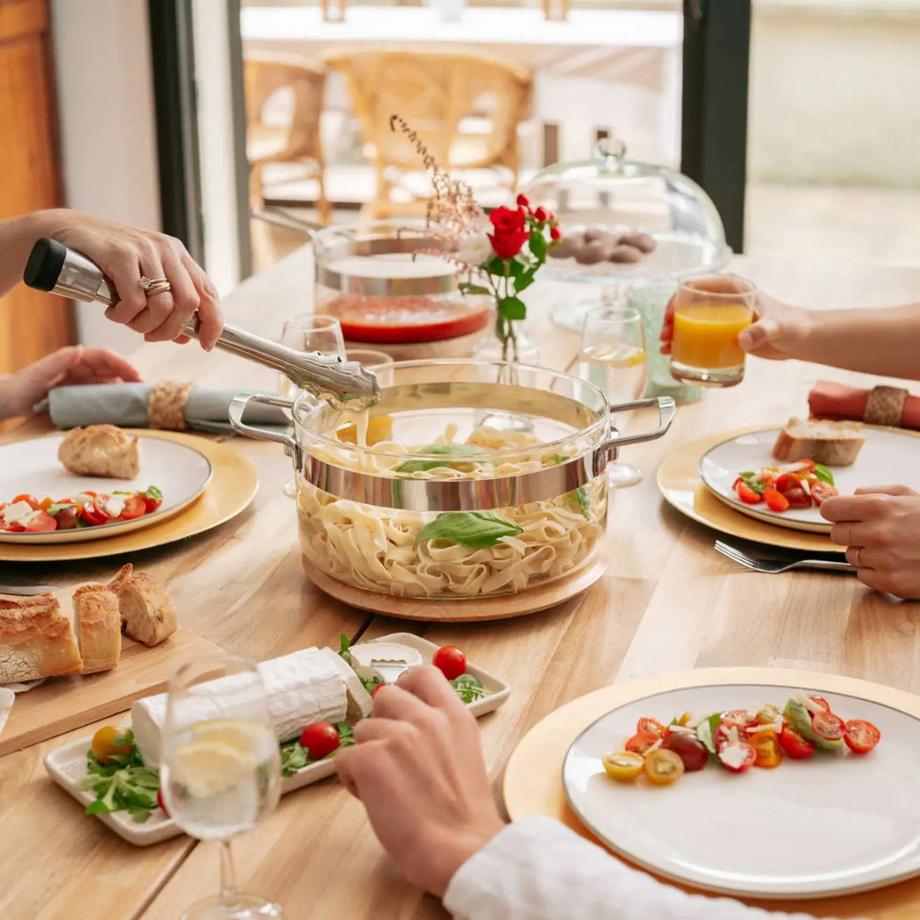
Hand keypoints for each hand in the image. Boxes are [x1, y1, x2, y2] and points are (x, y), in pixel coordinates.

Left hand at [0, 346, 140, 420]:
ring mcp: (80, 383)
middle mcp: (80, 369)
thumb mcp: (39, 373)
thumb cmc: (19, 387)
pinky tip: (122, 408)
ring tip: (137, 399)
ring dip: (125, 389)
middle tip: (143, 389)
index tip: (135, 374)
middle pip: (111, 369)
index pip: (104, 356)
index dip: (122, 363)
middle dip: (129, 376)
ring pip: (110, 383)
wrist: (6, 402)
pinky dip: (114, 401)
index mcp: (73, 359)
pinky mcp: (80, 397)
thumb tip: (83, 349)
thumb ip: (59, 360)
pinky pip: (101, 396)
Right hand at [43, 210, 222, 349]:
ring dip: (145, 325)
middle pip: (189, 304)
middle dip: (171, 330)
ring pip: (163, 306)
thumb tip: (184, 338)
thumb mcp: (142, 279)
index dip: (213, 323)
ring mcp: (145, 250)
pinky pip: (135, 301)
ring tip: (127, 321)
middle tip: (149, 335)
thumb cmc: (105, 262)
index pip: (209, 292)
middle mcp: (167, 249)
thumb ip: (166, 304)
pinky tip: (113, 312)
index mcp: (178, 255)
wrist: (64, 232)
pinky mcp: (121, 254)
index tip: (205, 344)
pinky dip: (124, 317)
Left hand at [335, 665, 504, 896]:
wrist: (464, 851)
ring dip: (368, 755)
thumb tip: (408, 723)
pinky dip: (352, 779)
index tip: (404, 713)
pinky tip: (373, 799)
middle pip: (385, 696)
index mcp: (455, 715)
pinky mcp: (371, 760)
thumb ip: (440, 731)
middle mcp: (426, 718)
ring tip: (386, 787)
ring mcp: (398, 736)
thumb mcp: (465, 754)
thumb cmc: (465, 818)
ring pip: (362, 729)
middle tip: (392, 758)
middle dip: (383, 724)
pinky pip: (345, 758)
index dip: (407, 689)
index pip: (422, 674)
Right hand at [660, 288, 813, 360]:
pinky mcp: (724, 332)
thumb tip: (743, 340)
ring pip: (690, 321)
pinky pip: (699, 335)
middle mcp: (724, 299)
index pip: (697, 285)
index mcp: (733, 287)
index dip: (678, 299)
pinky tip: (675, 354)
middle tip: (665, 336)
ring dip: (674, 333)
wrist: (802, 339)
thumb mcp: (777, 327)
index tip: (670, 316)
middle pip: (688, 305)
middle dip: (671, 320)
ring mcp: (723, 316)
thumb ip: (763, 331)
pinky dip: (685, 343)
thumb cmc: (792, 326)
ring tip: (665, 348)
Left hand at [821, 485, 919, 598]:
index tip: (840, 515)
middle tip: (873, 532)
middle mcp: (877, 533)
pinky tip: (894, 564)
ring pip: (849, 556)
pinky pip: (862, 576)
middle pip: (837, 534)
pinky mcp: (889, 582)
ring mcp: (882, 559)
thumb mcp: (910, 496)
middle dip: (851, 532)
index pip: (830, 510)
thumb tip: (849, 497)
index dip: (835, 512)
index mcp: (879, 507)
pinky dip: (873, 571)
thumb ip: (875, 493)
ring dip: (864, 552)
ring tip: (889, 548)